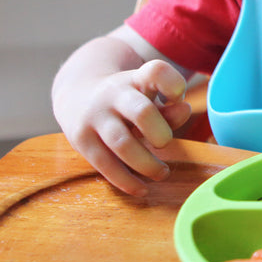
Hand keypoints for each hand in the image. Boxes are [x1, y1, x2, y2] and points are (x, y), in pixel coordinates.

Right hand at [57, 59, 191, 195]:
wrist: (76, 93)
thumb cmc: (127, 100)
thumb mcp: (147, 97)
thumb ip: (170, 108)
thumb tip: (185, 111)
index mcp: (136, 79)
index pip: (156, 72)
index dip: (173, 85)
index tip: (177, 98)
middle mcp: (114, 94)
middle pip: (142, 112)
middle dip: (160, 133)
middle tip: (165, 143)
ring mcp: (96, 117)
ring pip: (122, 143)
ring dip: (147, 164)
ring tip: (162, 173)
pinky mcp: (82, 140)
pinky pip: (105, 164)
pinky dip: (126, 180)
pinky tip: (142, 189)